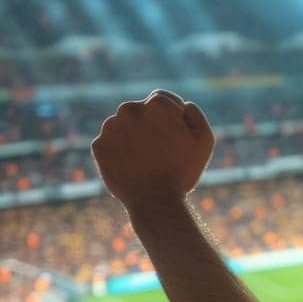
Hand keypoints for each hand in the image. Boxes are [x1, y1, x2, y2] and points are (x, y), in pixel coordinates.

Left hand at [91, 90, 213, 212]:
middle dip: (152, 126)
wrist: (154, 201)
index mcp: (156, 104)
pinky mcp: (98, 145)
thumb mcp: (204, 139)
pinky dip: (120, 152)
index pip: (165, 100)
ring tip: (147, 161)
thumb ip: (195, 114)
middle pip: (142, 112)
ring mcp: (110, 127)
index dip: (174, 118)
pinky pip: (111, 143)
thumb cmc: (183, 170)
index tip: (177, 137)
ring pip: (124, 126)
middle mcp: (129, 109)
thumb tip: (182, 105)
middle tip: (163, 151)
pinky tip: (133, 166)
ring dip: (134, 137)